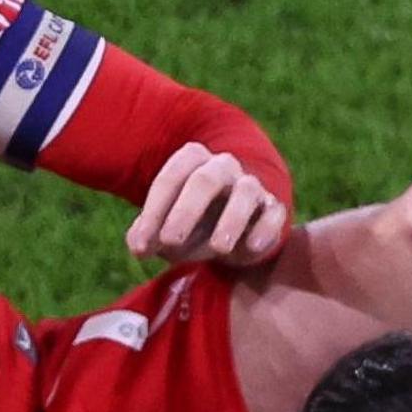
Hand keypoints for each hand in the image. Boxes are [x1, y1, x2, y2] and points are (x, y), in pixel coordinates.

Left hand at [125, 143, 289, 268]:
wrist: (234, 236)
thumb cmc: (191, 227)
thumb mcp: (162, 231)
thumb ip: (146, 235)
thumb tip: (138, 245)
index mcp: (191, 162)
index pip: (170, 178)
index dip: (153, 212)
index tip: (140, 247)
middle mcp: (222, 167)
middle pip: (205, 179)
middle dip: (186, 210)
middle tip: (170, 241)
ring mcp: (250, 186)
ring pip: (246, 191)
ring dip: (232, 219)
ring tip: (219, 248)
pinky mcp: (273, 209)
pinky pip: (273, 213)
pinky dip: (265, 229)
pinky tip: (252, 247)